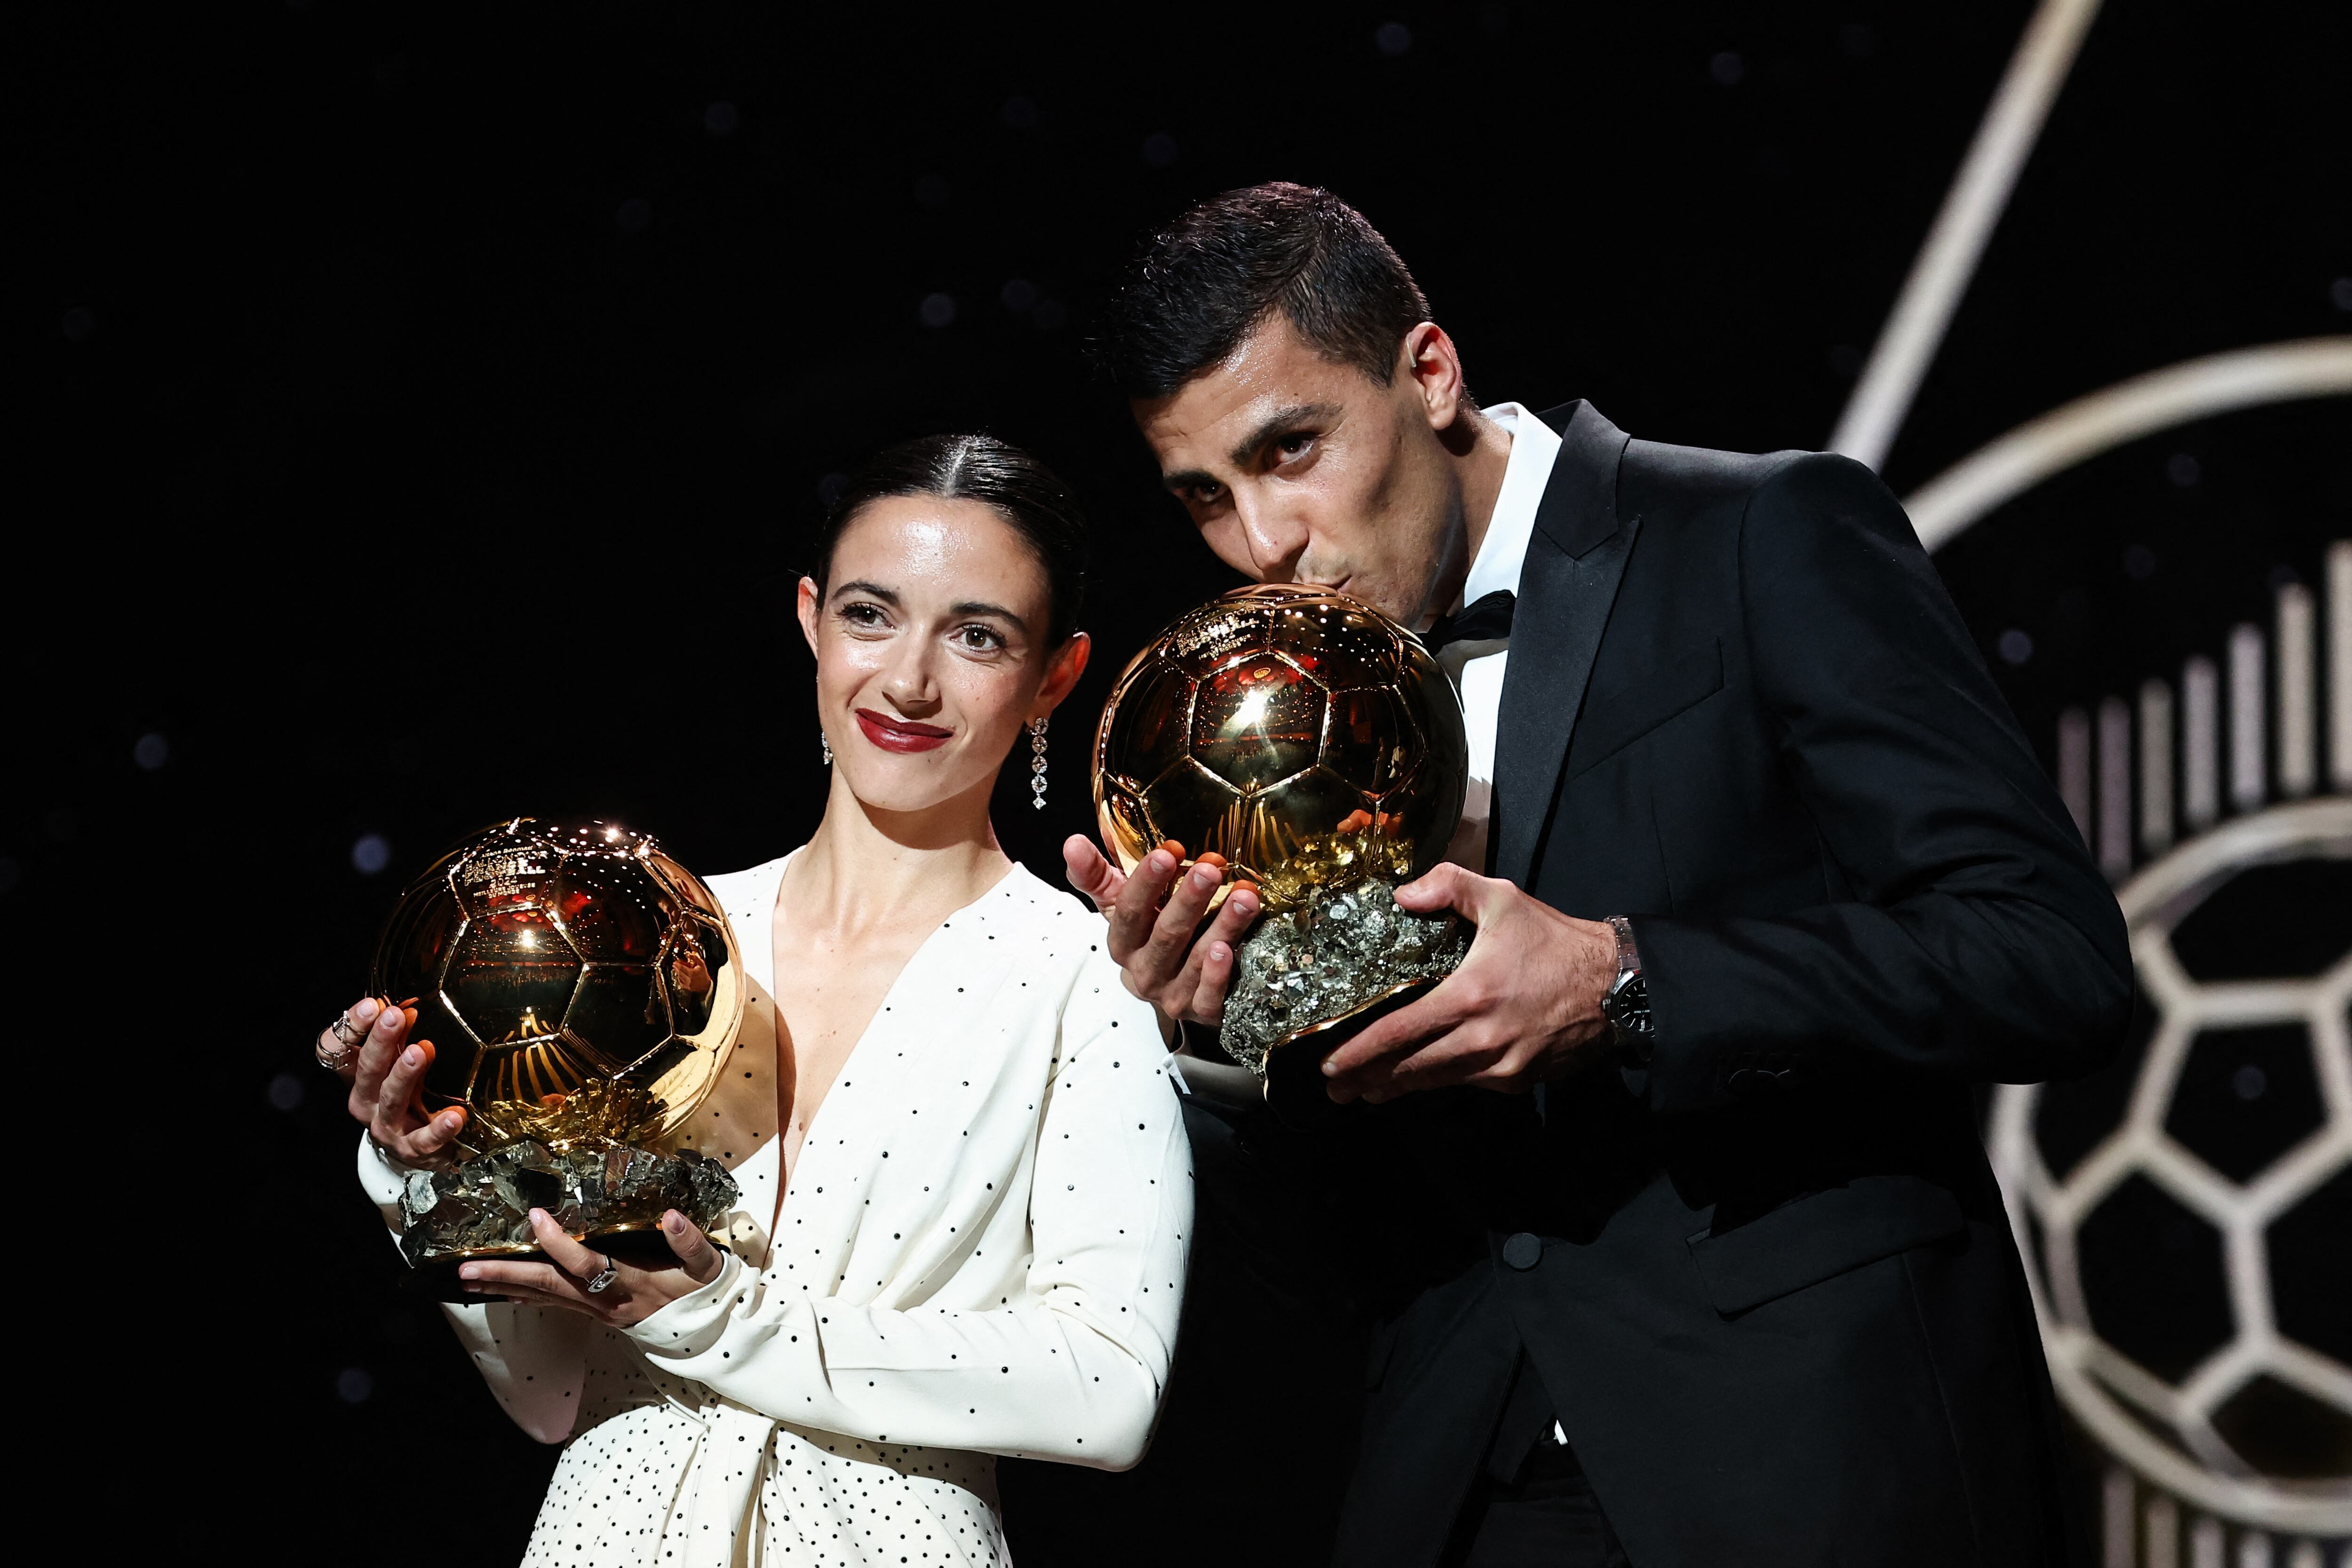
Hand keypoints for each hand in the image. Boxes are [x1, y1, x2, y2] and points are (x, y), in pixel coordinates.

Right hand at [333, 996, 468, 1165]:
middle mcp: (365, 1101)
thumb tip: (410, 1007)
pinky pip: (424, 1139)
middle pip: (365, 1070)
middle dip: (380, 1043)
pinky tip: (456, 1115)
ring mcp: (386, 1127)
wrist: (416, 1150)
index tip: (373, 1004)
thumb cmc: (407, 1097)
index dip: (351, 1027)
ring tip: (420, 1052)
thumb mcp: (396, 1067)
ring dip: (404, 1075)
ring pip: (391, 1100)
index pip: (337, 1050)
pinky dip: (439, 1128)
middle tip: (395, 1017)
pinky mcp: (411, 1150)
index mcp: (357, 1077)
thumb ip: (400, 1039)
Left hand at [460, 1208, 726, 1326]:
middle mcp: (605, 1300)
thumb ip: (690, 1243)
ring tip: (466, 1280)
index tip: (534, 1216)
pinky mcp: (593, 1313)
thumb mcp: (706, 1266)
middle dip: (506, 1275)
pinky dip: (521, 1297)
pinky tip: (500, 1293)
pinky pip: (550, 1305)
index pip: (587, 1264)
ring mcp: (596, 1310)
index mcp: (631, 1283)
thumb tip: (671, 1215)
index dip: (559, 1243)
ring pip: (542, 1298)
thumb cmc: (703, 1292)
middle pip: (549, 1286)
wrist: (707, 1331)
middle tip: (465, 1268)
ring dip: (503, 1288)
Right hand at [1063, 835, 1260, 1025]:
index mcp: (1122, 944)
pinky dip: (1218, 975)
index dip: (1146, 882)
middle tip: (1210, 869)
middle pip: (1166, 934)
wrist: (1173, 986)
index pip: (1129, 912)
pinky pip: (1209, 996)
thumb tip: (1073, 843)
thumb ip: (1097, 874)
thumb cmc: (1149, 934)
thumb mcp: (1120, 903)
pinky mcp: (1202, 1011)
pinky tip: (1229, 950)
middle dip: (1189, 900)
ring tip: (1244, 897)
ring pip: (1195, 960)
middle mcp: (1144, 972)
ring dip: (1222, 926)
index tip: (1167, 853)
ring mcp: (1173, 994)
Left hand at [1320, 864, 1618, 1103]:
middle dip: (1368, 1081)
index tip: (1331, 1065)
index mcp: (1470, 995)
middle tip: (1336, 1089)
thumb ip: (1449, 886)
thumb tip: (1403, 894)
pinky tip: (1424, 1077)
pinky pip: (1470, 1082)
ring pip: (1438, 1082)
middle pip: (1411, 1069)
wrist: (1615, 984)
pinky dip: (1443, 1080)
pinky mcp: (1519, 1078)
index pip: (1400, 1032)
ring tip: (1369, 1091)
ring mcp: (1502, 1064)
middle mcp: (1482, 1038)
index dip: (1361, 1053)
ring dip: (1399, 1088)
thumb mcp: (1502, 898)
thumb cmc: (1555, 941)